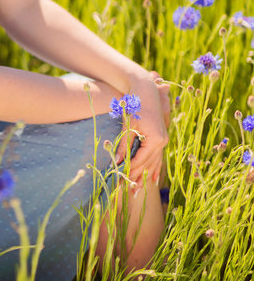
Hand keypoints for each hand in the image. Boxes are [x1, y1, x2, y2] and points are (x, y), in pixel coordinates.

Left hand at [115, 72, 169, 186]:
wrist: (146, 90)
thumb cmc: (135, 106)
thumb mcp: (128, 126)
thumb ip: (124, 145)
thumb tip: (116, 161)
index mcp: (155, 139)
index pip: (141, 159)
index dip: (130, 169)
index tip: (121, 179)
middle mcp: (163, 141)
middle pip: (148, 163)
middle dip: (137, 176)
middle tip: (128, 190)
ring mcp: (164, 140)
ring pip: (154, 161)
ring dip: (146, 175)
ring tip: (139, 190)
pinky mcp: (161, 137)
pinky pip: (157, 156)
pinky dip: (154, 167)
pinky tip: (153, 179)